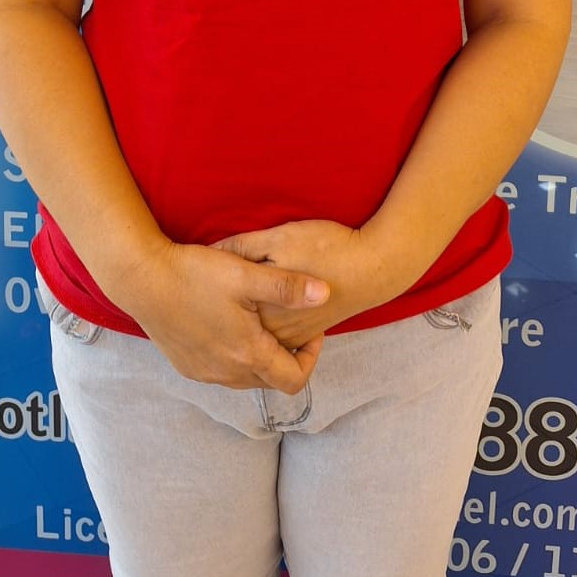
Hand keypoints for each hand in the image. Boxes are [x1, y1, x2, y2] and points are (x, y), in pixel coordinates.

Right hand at [119, 238, 329, 392]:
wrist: (142, 281)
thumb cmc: (195, 274)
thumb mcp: (245, 275)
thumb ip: (288, 286)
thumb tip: (327, 293)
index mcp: (247, 354)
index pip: (295, 380)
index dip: (311, 359)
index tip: (311, 330)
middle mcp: (227, 373)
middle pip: (272, 379)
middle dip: (287, 356)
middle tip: (288, 322)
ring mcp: (205, 373)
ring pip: (247, 377)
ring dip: (261, 356)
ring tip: (260, 319)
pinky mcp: (188, 367)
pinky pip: (223, 372)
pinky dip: (236, 355)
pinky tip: (231, 323)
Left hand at [216, 220, 397, 346]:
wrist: (374, 266)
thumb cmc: (326, 247)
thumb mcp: (278, 239)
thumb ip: (241, 248)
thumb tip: (209, 252)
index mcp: (259, 311)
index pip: (218, 308)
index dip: (206, 287)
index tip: (201, 271)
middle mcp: (273, 333)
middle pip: (233, 326)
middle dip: (221, 308)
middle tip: (214, 281)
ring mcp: (291, 338)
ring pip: (252, 335)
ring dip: (241, 319)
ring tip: (235, 292)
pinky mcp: (306, 335)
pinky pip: (273, 338)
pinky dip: (261, 324)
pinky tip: (262, 300)